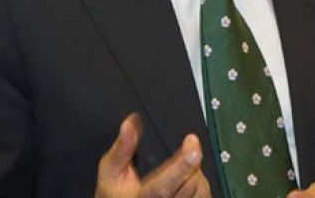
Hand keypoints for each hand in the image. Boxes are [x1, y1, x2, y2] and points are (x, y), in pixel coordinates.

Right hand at [95, 113, 211, 197]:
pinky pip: (204, 197)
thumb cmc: (114, 194)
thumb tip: (131, 123)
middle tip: (188, 147)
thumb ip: (122, 147)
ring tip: (184, 166)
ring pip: (200, 192)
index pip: (163, 187)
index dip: (181, 166)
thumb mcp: (110, 170)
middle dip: (192, 161)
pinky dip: (201, 184)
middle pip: (188, 186)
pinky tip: (189, 179)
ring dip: (198, 172)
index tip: (192, 144)